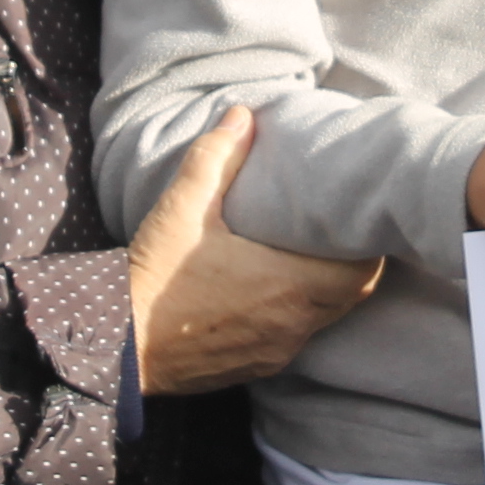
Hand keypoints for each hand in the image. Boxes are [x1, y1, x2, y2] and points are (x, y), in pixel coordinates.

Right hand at [125, 109, 380, 396]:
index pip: (363, 273)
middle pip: (351, 298)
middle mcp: (291, 325)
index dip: (368, 248)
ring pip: (323, 321)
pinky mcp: (254, 369)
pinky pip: (293, 340)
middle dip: (351, 266)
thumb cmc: (152, 279)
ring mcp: (274, 352)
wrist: (116, 347)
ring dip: (324, 293)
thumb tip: (242, 115)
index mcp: (287, 286)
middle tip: (338, 233)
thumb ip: (217, 157)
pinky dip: (295, 316)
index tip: (357, 222)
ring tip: (310, 258)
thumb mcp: (181, 209)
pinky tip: (271, 292)